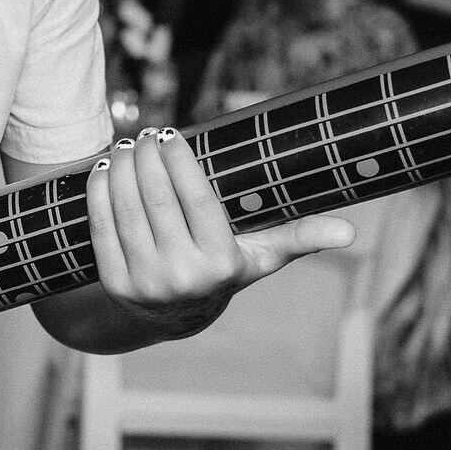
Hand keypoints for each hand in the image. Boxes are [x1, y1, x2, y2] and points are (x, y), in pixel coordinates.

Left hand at [86, 126, 352, 339]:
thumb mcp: (261, 256)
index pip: (197, 199)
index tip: (171, 133)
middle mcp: (182, 276)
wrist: (173, 316)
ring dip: (122, 167)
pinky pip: (100, 225)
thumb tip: (351, 232)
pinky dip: (99, 190)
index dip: (180, 160)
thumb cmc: (224, 269)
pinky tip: (105, 167)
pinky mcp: (114, 282)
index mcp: (221, 264)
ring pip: (126, 207)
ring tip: (126, 145)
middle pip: (157, 198)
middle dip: (147, 157)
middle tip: (146, 133)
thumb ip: (300, 236)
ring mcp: (144, 281)